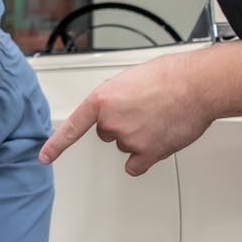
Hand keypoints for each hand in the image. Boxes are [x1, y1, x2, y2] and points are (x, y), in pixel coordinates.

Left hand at [39, 54, 214, 175]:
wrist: (197, 85)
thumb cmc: (170, 76)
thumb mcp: (130, 78)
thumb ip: (116, 97)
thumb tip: (117, 107)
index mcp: (102, 100)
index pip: (73, 127)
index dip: (57, 145)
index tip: (44, 157)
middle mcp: (111, 122)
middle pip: (107, 133)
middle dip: (122, 123)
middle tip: (144, 110)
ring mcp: (128, 139)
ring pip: (125, 145)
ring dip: (139, 136)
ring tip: (158, 118)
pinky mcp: (147, 153)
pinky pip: (136, 165)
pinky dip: (144, 158)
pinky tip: (157, 141)